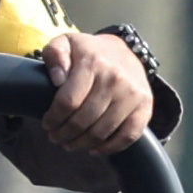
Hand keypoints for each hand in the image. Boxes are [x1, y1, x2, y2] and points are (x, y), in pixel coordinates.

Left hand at [35, 29, 156, 159]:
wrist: (123, 52)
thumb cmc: (89, 53)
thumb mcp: (66, 43)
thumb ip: (54, 54)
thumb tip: (57, 79)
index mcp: (92, 63)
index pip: (68, 102)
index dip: (54, 119)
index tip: (47, 124)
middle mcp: (115, 79)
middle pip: (83, 120)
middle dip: (64, 134)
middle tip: (56, 138)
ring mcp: (132, 94)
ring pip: (102, 132)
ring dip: (82, 144)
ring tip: (71, 144)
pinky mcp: (145, 107)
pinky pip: (128, 136)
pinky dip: (110, 148)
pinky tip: (95, 149)